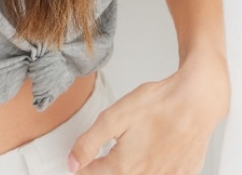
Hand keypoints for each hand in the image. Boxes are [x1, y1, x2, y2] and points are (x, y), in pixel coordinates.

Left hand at [67, 52, 230, 173]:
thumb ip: (89, 143)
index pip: (94, 174)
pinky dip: (153, 168)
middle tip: (108, 151)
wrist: (194, 101)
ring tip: (131, 148)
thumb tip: (72, 163)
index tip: (79, 161)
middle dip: (107, 167)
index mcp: (124, 166)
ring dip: (129, 168)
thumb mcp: (113, 118)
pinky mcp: (184, 173)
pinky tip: (153, 153)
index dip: (83, 166)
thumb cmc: (156, 106)